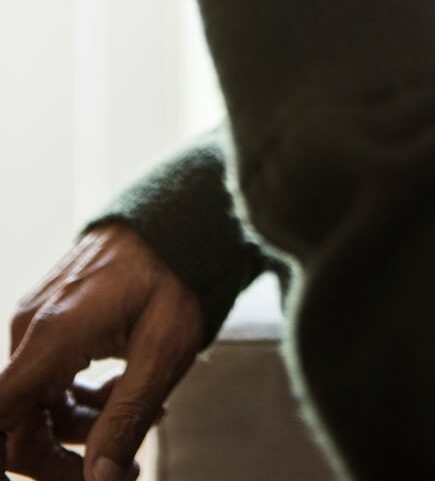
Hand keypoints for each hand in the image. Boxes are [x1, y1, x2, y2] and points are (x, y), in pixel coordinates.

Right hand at [0, 222, 203, 480]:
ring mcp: (39, 322)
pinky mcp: (52, 320)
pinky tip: (128, 391)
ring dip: (85, 425)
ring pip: (39, 402)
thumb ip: (126, 417)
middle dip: (65, 457)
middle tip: (126, 470)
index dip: (20, 459)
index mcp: (52, 337)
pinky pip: (51, 376)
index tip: (67, 476)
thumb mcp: (164, 351)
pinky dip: (84, 396)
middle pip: (20, 423)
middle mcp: (32, 329)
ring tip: (149, 419)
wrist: (181, 214)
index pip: (0, 418)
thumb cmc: (176, 273)